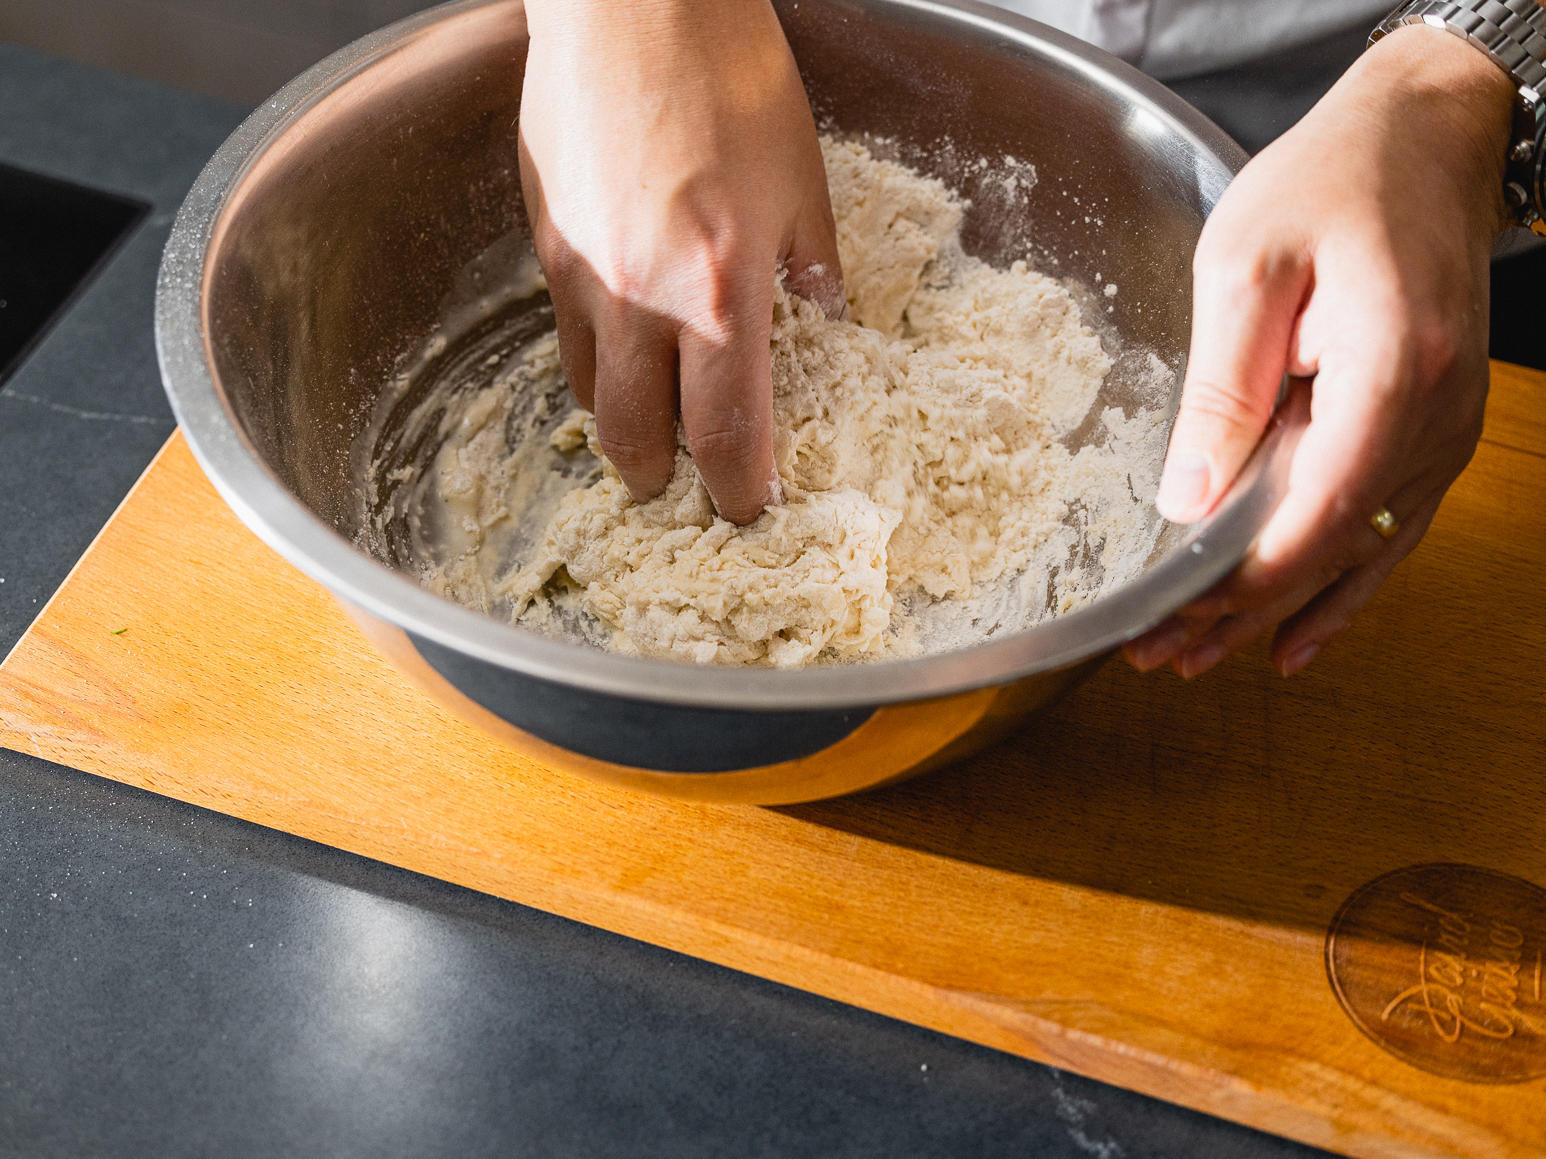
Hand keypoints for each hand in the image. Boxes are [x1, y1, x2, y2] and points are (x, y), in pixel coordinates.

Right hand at [518, 0, 843, 523]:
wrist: (632, 3)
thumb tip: (823, 318)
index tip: (749, 506)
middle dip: (662, 477)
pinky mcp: (546, 245)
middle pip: (636, 440)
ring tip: (651, 415)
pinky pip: (568, 331)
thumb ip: (810, 266)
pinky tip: (624, 337)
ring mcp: (583, 276)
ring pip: (590, 393)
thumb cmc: (728, 76)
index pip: (726, 432)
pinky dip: (597, 356)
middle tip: (686, 481)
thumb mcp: (802, 180)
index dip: (738, 487)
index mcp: (721, 294)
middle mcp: (642, 302)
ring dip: (622, 421)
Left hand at [1124, 25, 1515, 678]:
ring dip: (1276, 613)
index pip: (1313, 515)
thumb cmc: (1335, 178)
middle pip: (1331, 550)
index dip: (1241, 583)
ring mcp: (1443, 428)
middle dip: (1238, 614)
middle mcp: (1434, 418)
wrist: (1429, 132)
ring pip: (1357, 553)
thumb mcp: (1248, 266)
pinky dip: (1340, 591)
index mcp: (1391, 374)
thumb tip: (1187, 497)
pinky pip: (1387, 531)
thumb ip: (1222, 388)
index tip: (1172, 619)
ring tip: (1198, 659)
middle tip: (1156, 655)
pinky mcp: (1432, 427)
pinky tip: (1296, 640)